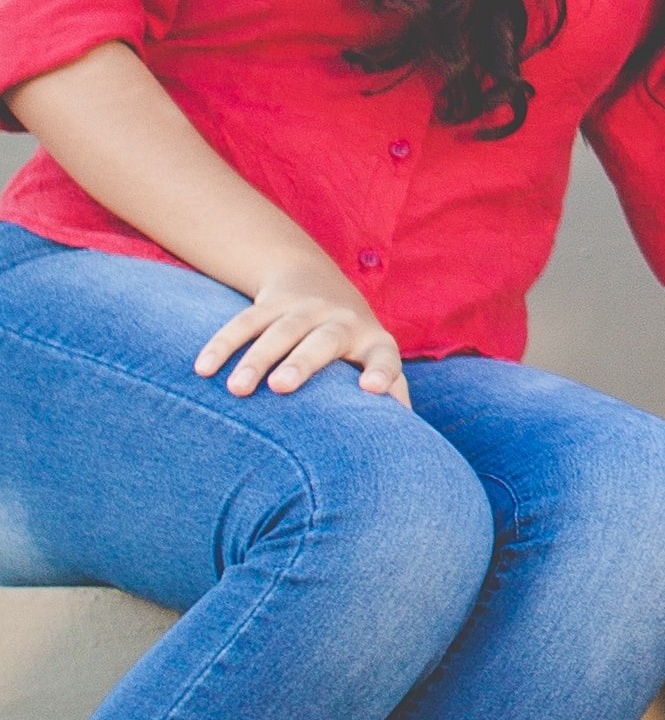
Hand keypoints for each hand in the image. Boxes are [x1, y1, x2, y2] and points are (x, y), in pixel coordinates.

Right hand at [194, 263, 410, 405]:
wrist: (317, 281)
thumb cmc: (353, 343)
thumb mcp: (376, 359)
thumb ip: (392, 392)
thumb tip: (405, 439)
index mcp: (374, 341)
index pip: (385, 357)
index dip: (381, 371)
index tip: (372, 389)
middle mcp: (342, 320)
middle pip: (323, 340)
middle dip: (303, 362)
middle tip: (282, 387)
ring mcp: (305, 308)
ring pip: (279, 331)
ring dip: (256, 359)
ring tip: (237, 390)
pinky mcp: (271, 302)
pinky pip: (243, 322)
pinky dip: (223, 344)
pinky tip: (203, 369)